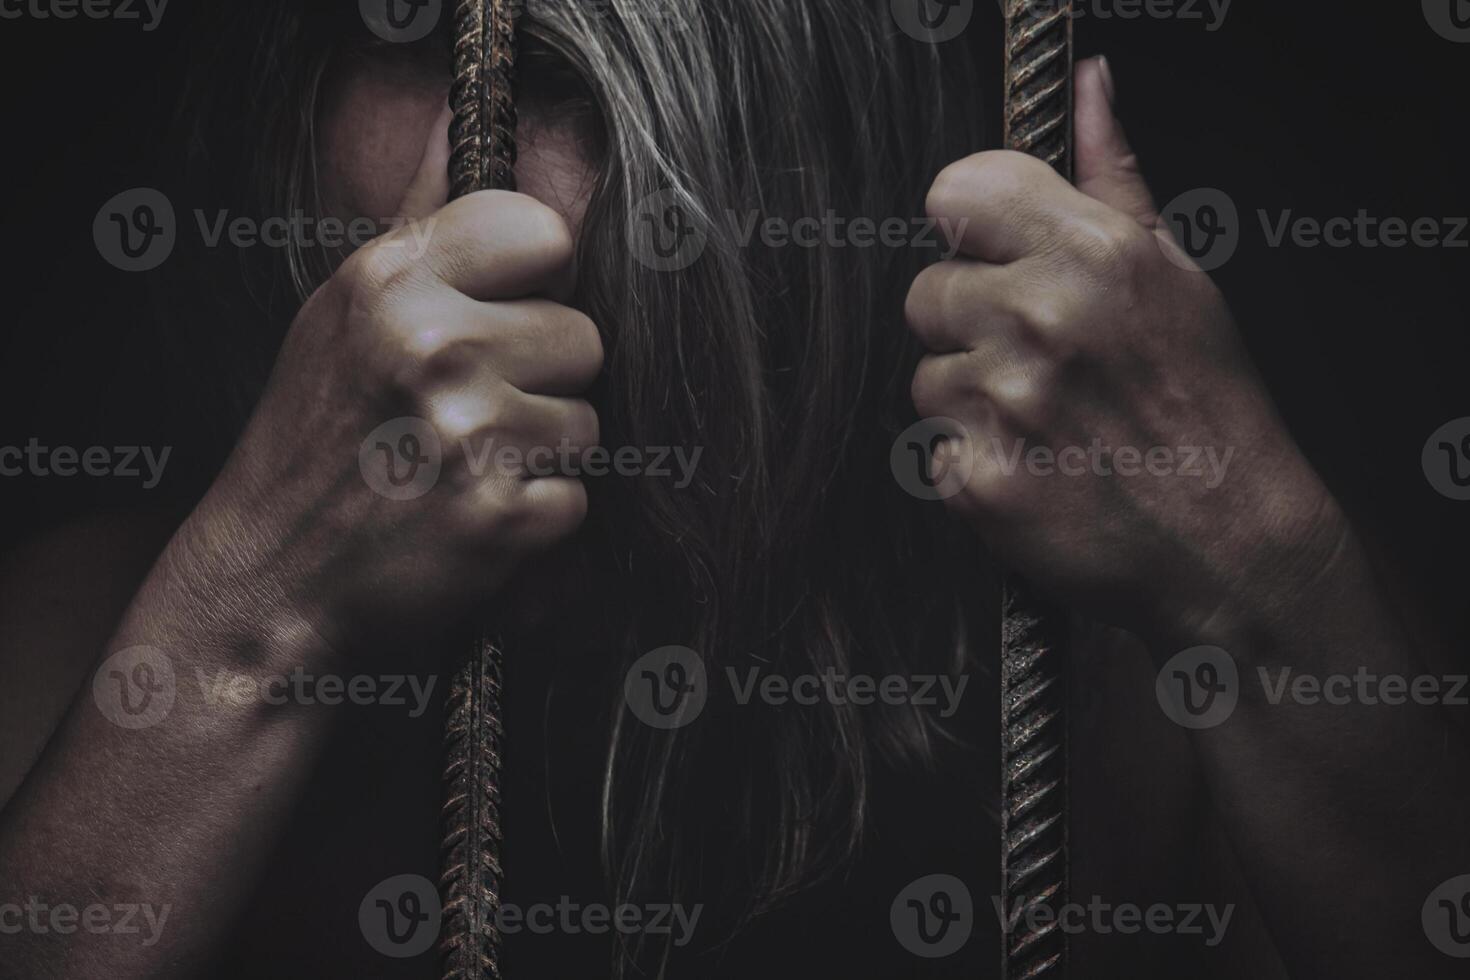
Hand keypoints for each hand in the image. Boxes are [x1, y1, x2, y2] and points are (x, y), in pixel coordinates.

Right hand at [171, 109, 601, 657]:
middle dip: (542, 382)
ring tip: (463, 473)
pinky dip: (537, 524)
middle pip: (583, 336)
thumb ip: (418, 224)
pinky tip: (471, 525)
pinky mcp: (499, 517)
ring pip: (588, 423)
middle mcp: (431, 346)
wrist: (267, 584)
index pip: (543, 232)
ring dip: (542, 457)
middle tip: (467, 419)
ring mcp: (467, 433)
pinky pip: (578, 499)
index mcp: (391, 284)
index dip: (537, 280)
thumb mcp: (341, 315)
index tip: (502, 317)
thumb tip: (459, 127)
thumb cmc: (313, 444)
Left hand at [905, 58, 1340, 636]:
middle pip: (925, 292)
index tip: (992, 257)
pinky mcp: (977, 481)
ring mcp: (1005, 404)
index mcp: (1094, 254)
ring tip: (1046, 424)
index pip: (956, 193)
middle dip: (969, 326)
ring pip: (926, 376)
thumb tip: (1088, 88)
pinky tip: (1035, 470)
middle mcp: (1042, 319)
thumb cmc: (1209, 406)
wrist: (1232, 544)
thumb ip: (1115, 178)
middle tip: (1040, 364)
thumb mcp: (1181, 275)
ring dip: (970, 401)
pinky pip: (933, 450)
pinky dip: (972, 464)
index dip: (969, 229)